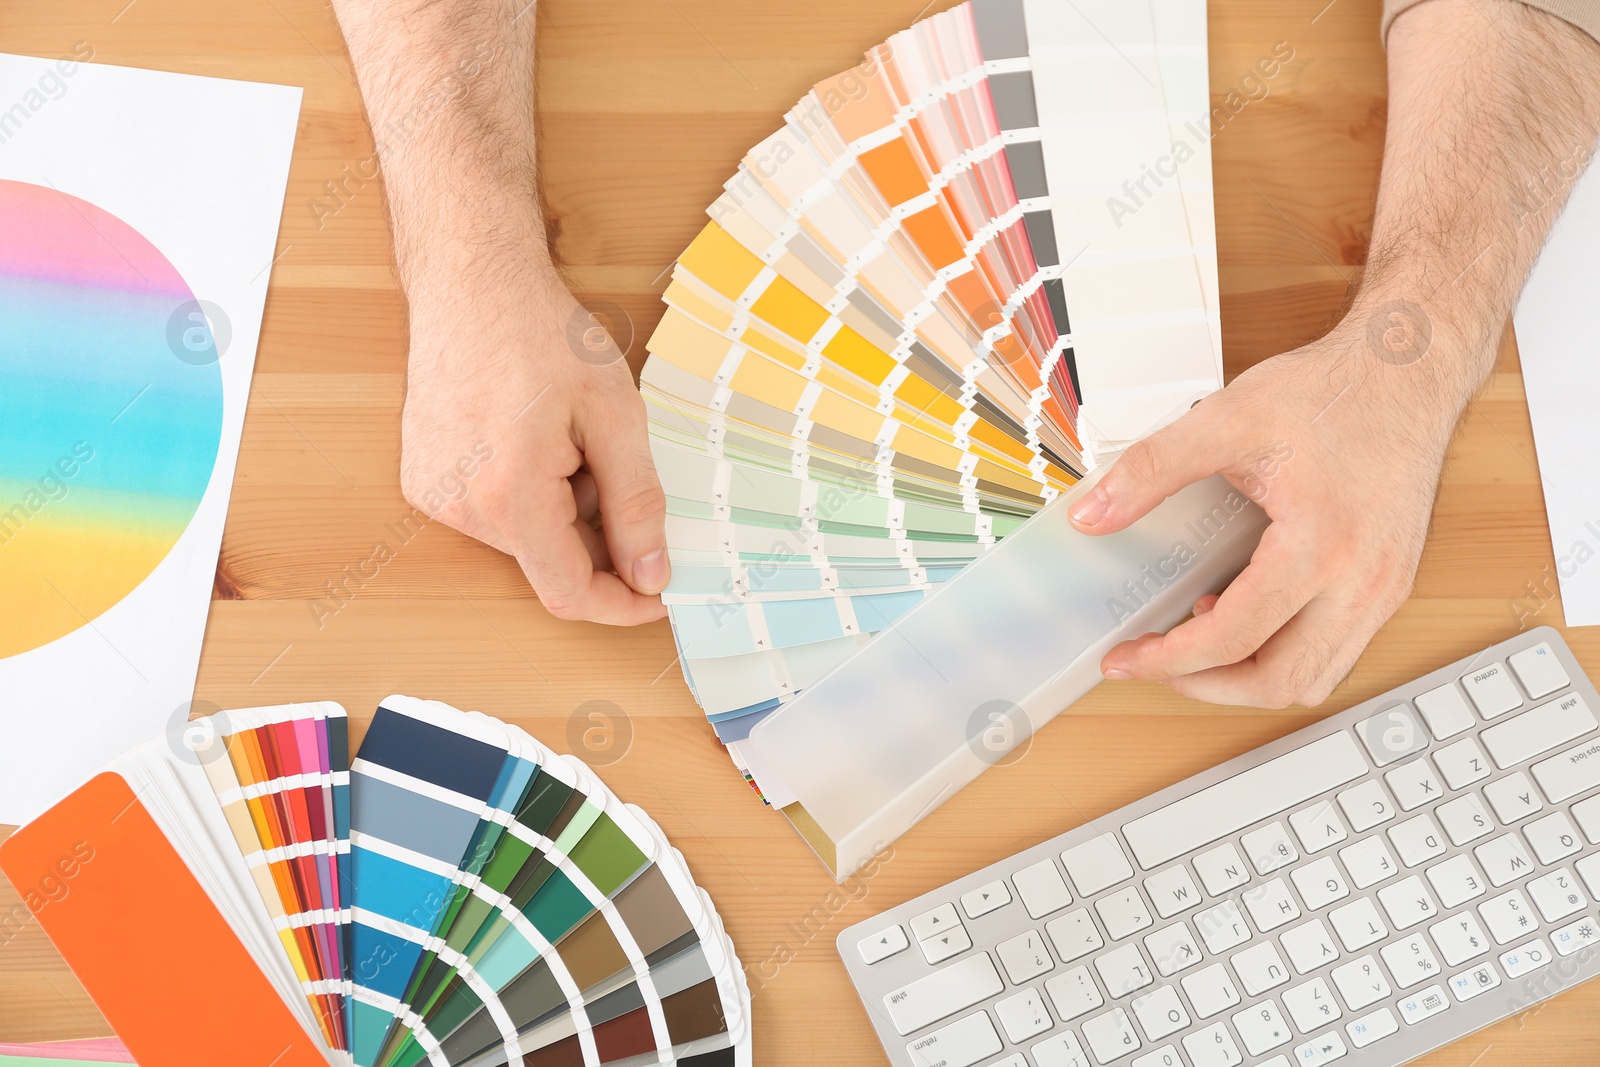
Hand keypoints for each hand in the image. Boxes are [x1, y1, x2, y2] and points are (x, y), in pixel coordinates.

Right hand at [399, 265, 668, 624]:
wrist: (470, 280)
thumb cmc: (541, 334)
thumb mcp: (616, 416)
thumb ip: (636, 505)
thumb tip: (650, 575)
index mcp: (512, 496)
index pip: (569, 593)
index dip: (621, 604)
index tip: (658, 592)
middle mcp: (461, 507)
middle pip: (549, 563)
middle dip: (595, 532)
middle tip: (609, 460)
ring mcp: (434, 495)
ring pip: (523, 539)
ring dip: (562, 507)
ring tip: (565, 435)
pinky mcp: (423, 479)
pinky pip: (492, 513)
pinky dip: (528, 492)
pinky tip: (532, 434)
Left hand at [1067, 309, 1465, 706]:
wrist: (1410, 371)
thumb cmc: (1335, 392)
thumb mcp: (1226, 420)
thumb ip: (1152, 469)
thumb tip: (1094, 516)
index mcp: (1322, 546)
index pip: (1234, 638)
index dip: (1168, 660)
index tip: (1126, 658)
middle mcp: (1365, 582)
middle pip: (1282, 683)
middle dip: (1208, 686)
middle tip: (1156, 664)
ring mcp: (1386, 589)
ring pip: (1316, 678)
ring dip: (1251, 677)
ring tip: (1199, 643)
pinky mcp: (1391, 584)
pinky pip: (1336, 650)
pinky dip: (1286, 652)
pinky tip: (1247, 614)